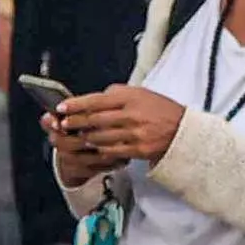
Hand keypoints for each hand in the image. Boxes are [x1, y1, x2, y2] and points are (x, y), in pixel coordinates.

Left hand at [52, 86, 183, 176]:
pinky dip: (98, 149)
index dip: (76, 104)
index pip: (96, 100)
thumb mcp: (141, 93)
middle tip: (63, 123)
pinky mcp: (136, 149)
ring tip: (77, 135)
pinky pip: (109, 150)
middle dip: (74, 122)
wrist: (183, 131)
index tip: (61, 107)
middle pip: (94, 120)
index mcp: (131, 98)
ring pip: (99, 137)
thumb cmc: (160, 110)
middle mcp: (132, 115)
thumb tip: (94, 98)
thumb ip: (117, 93)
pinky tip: (93, 146)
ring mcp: (134, 133)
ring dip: (84, 137)